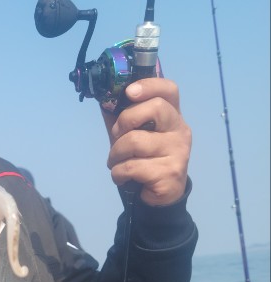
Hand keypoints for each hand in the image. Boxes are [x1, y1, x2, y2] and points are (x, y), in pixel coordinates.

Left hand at [101, 78, 191, 205]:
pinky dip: (118, 173)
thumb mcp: (130, 135)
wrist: (159, 196)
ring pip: (136, 141)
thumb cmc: (143, 160)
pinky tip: (122, 177)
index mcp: (172, 116)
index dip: (149, 85)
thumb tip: (103, 99)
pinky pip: (133, 166)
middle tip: (117, 136)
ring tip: (116, 163)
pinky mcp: (170, 173)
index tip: (129, 92)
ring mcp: (178, 151)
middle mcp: (180, 130)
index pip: (169, 90)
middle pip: (155, 108)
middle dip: (125, 121)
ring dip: (115, 154)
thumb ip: (120, 118)